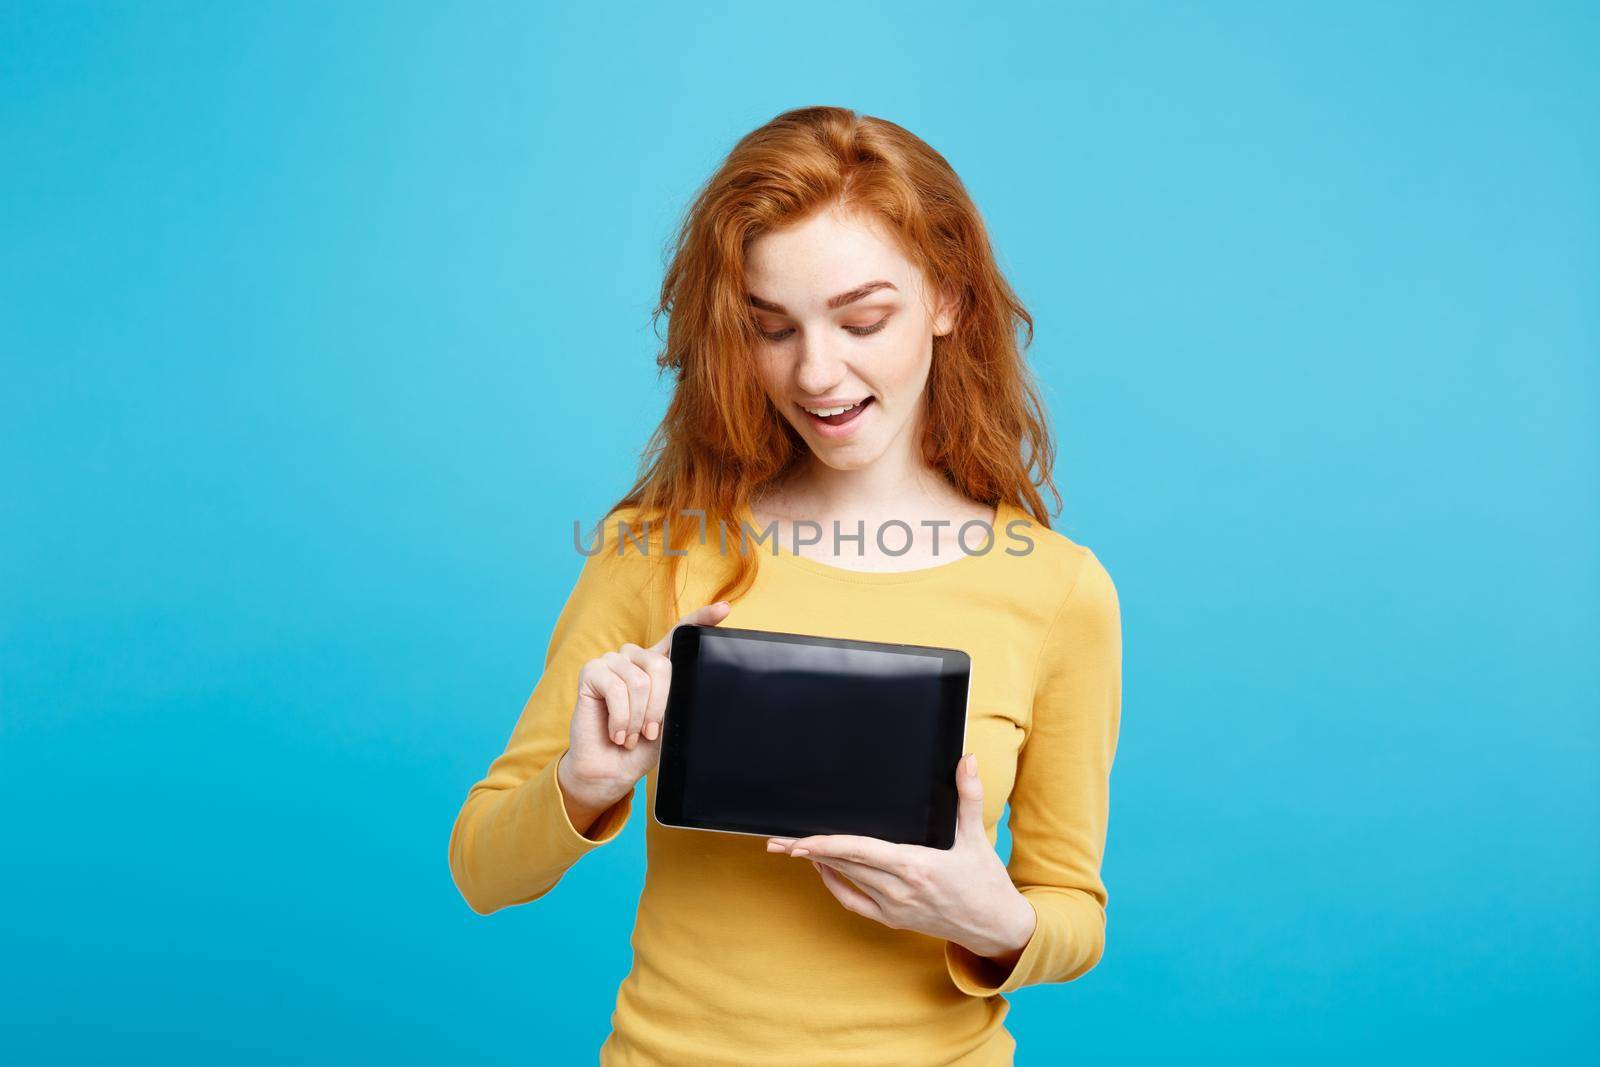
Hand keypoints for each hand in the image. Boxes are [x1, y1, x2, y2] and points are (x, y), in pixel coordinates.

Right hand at [557, 600, 732, 812]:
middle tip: (650, 733)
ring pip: (639, 681)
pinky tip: (616, 733)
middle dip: (659, 707)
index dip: (701, 618)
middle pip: (661, 666)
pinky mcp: (591, 671)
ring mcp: (612, 661)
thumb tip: (700, 688)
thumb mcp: (669, 723)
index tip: (725, 609)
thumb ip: (680, 699)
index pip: (680, 634)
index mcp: (657, 665)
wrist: (609, 770)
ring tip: (631, 736)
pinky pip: (615, 689)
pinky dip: (621, 718)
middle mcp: (635, 657)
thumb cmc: (641, 747)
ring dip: (638, 718)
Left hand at [765, 753, 1037, 962]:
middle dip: (809, 851)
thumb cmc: (986, 880)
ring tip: (792, 849)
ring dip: (818, 865)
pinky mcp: (893, 919)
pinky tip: (823, 870)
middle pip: (844, 865)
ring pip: (846, 881)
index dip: (827, 844)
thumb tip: (967, 759)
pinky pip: (854, 902)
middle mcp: (899, 889)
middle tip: (778, 840)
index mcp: (916, 866)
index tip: (800, 840)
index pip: (861, 851)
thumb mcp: (977, 836)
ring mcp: (894, 907)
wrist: (995, 927)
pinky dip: (835, 886)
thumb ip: (968, 796)